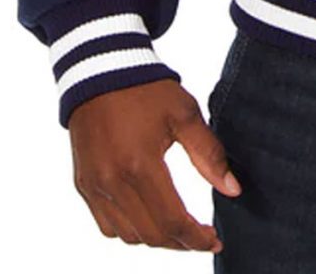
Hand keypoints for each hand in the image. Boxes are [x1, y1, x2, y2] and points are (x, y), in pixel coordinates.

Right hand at [69, 78, 241, 252]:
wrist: (102, 71)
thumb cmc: (148, 90)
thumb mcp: (185, 114)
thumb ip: (209, 154)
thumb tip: (233, 190)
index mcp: (140, 164)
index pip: (172, 220)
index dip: (196, 238)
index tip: (215, 240)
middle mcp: (112, 181)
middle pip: (150, 235)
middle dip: (180, 243)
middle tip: (202, 237)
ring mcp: (94, 185)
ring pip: (127, 235)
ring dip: (155, 238)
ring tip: (180, 229)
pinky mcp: (83, 183)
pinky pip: (106, 224)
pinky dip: (130, 229)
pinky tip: (149, 217)